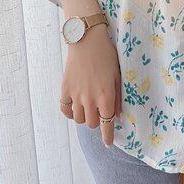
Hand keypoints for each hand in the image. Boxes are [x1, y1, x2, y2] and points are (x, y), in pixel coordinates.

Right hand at [60, 24, 121, 145]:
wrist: (86, 40)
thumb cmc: (107, 55)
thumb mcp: (118, 75)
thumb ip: (117, 97)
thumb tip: (116, 116)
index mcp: (106, 96)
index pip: (107, 124)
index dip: (108, 136)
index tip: (108, 143)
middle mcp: (89, 99)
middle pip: (91, 123)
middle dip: (97, 121)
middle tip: (100, 113)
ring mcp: (75, 95)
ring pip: (78, 119)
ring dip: (84, 117)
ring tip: (89, 107)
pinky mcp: (64, 89)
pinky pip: (65, 109)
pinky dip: (70, 111)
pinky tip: (75, 106)